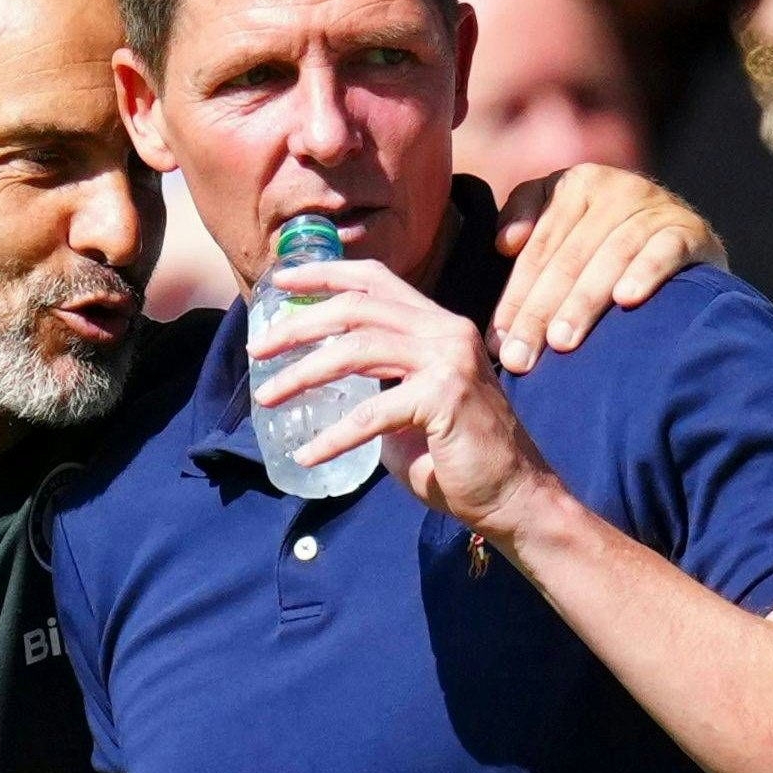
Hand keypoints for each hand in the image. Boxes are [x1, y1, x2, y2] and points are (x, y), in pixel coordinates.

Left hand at [248, 260, 558, 534]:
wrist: (514, 498)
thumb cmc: (457, 460)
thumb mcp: (409, 406)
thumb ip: (377, 384)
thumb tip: (323, 381)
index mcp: (438, 326)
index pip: (375, 280)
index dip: (324, 274)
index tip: (280, 281)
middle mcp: (446, 331)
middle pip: (357, 309)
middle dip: (299, 325)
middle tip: (258, 349)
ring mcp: (449, 361)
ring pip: (357, 350)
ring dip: (303, 374)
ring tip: (268, 397)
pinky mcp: (445, 399)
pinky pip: (372, 414)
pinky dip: (333, 436)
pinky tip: (307, 454)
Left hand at [489, 166, 724, 373]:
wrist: (681, 242)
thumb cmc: (602, 241)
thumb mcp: (561, 222)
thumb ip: (526, 220)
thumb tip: (505, 243)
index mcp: (575, 184)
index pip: (537, 248)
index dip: (514, 295)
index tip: (497, 339)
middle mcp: (615, 188)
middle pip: (568, 257)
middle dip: (539, 311)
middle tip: (520, 357)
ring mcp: (654, 207)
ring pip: (610, 256)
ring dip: (583, 302)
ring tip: (561, 342)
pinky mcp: (689, 230)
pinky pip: (665, 251)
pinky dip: (646, 272)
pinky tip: (626, 300)